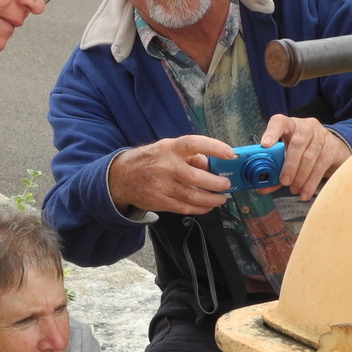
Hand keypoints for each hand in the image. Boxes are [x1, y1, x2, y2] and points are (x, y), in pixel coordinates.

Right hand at [107, 135, 233, 215]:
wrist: (121, 177)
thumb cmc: (150, 160)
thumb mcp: (167, 149)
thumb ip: (190, 156)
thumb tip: (212, 164)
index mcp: (169, 148)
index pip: (193, 144)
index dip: (213, 147)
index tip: (230, 153)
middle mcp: (165, 166)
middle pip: (196, 177)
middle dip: (216, 183)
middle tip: (227, 185)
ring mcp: (161, 186)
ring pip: (192, 196)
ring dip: (211, 199)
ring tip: (221, 198)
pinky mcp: (159, 202)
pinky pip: (184, 208)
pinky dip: (200, 208)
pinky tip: (208, 206)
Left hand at [259, 115, 350, 200]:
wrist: (332, 147)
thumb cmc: (302, 149)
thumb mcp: (287, 153)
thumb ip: (275, 168)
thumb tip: (261, 188)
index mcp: (289, 125)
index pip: (279, 122)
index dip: (272, 132)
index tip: (265, 145)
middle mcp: (306, 127)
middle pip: (297, 143)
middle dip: (290, 165)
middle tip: (284, 181)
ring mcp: (320, 136)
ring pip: (309, 156)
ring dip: (300, 176)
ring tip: (294, 189)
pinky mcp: (331, 148)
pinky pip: (320, 167)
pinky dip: (311, 182)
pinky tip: (305, 192)